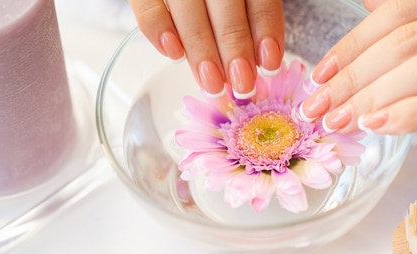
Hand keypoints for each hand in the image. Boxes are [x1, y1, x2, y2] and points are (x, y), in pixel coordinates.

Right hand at [128, 0, 283, 98]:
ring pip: (188, 9)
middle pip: (225, 5)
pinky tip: (174, 53)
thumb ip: (247, 19)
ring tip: (211, 81)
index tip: (269, 64)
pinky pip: (148, 4)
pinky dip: (159, 29)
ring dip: (201, 48)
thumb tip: (256, 63)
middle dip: (234, 48)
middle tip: (241, 83)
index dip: (265, 30)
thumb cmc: (214, 0)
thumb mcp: (238, 0)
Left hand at [299, 0, 416, 134]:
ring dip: (373, 99)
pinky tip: (380, 126)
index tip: (322, 73)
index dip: (354, 44)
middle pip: (408, 41)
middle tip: (319, 106)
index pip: (400, 10)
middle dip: (354, 77)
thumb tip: (370, 5)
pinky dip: (413, 116)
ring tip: (340, 120)